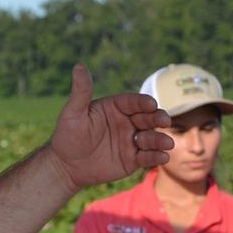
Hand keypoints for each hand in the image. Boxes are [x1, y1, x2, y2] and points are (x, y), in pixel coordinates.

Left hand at [45, 63, 173, 190]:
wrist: (65, 167)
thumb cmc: (67, 136)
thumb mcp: (72, 113)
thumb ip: (81, 91)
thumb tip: (79, 65)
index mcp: (114, 107)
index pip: (133, 102)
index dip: (143, 103)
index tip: (150, 104)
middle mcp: (126, 122)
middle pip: (147, 117)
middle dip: (158, 118)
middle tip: (164, 121)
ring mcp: (131, 140)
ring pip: (151, 137)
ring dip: (160, 139)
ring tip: (167, 143)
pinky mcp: (133, 159)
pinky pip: (148, 157)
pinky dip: (156, 157)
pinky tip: (162, 157)